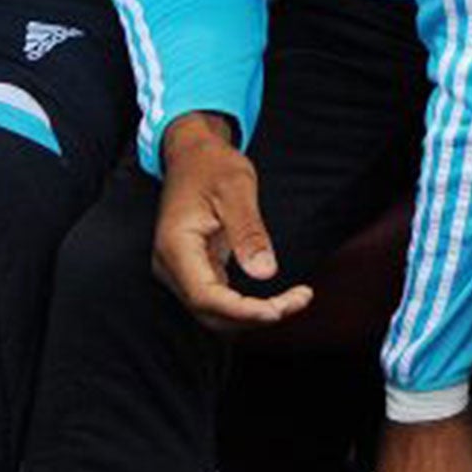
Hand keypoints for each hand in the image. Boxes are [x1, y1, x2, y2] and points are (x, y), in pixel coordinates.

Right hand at [152, 111, 311, 330]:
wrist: (193, 154)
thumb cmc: (213, 166)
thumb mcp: (237, 189)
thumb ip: (248, 232)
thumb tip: (264, 272)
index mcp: (176, 246)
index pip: (205, 297)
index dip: (242, 311)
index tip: (280, 310)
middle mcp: (171, 266)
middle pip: (210, 312)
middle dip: (254, 316)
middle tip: (300, 300)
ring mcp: (181, 270)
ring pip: (215, 312)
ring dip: (254, 314)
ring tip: (296, 299)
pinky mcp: (195, 269)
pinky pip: (219, 299)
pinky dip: (248, 305)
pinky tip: (279, 298)